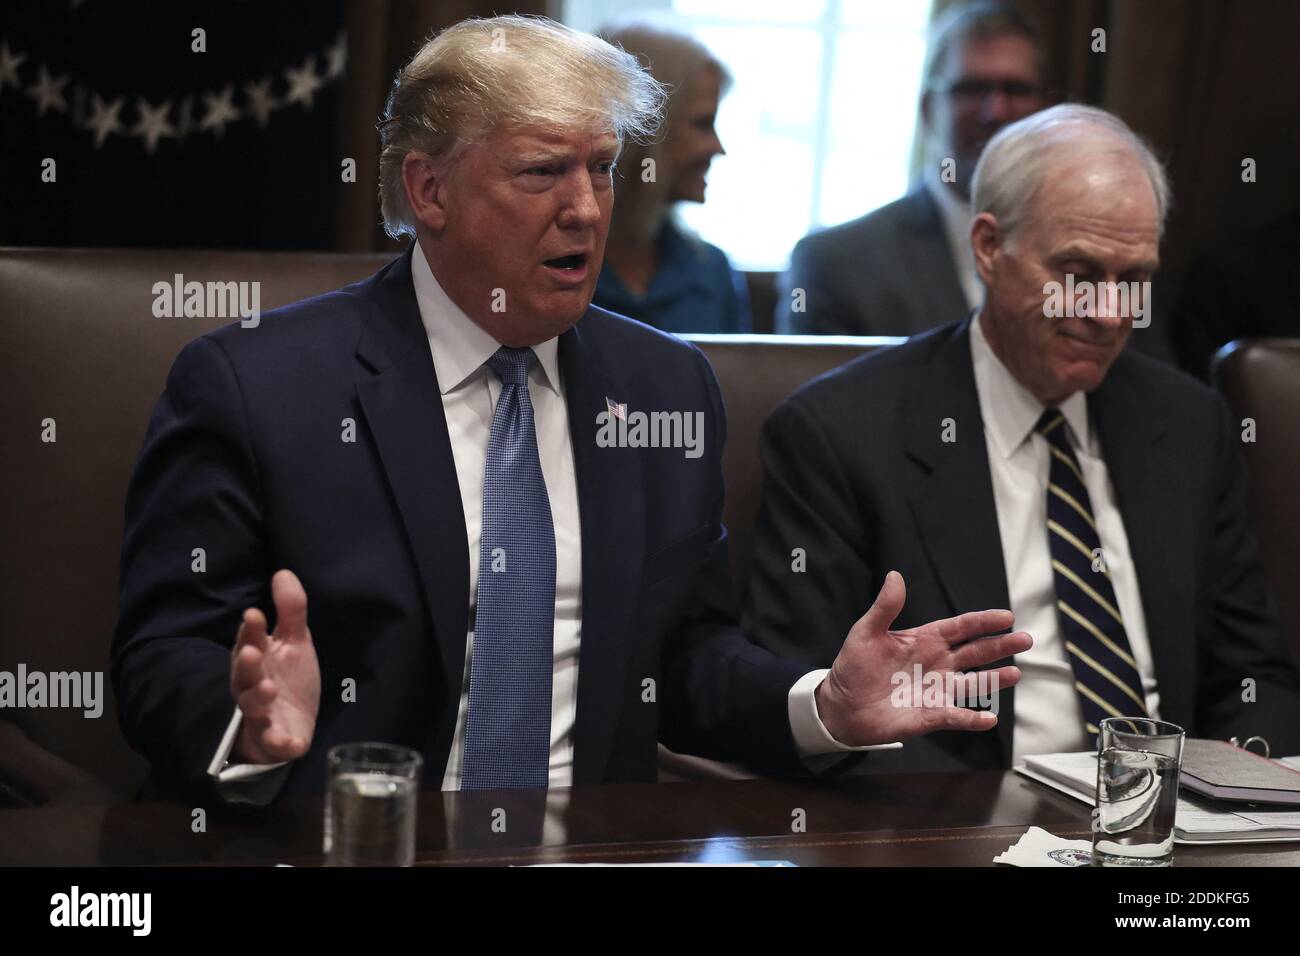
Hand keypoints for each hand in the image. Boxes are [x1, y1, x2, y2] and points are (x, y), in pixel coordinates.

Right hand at [230, 569, 320, 762]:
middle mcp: (252, 686)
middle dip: (246, 664)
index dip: (251, 631)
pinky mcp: (275, 739)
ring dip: (257, 699)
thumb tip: (283, 572)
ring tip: (267, 689)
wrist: (292, 724)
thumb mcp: (295, 642)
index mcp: (257, 659)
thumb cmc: (288, 678)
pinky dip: (282, 743)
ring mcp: (262, 714)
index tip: (255, 615)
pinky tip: (293, 743)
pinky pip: (275, 743)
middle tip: (252, 652)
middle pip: (243, 675)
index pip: (250, 642)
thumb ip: (291, 610)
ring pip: (252, 707)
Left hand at [815, 571, 1031, 745]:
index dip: (983, 621)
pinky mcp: (930, 716)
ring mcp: (937, 690)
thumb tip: (895, 575)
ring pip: (974, 684)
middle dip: (1000, 645)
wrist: (841, 705)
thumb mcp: (866, 632)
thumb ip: (885, 607)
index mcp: (925, 640)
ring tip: (1016, 674)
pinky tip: (989, 718)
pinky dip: (972, 719)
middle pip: (976, 652)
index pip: (961, 627)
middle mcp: (937, 664)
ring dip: (995, 680)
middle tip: (1025, 639)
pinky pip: (956, 717)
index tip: (1006, 616)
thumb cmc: (854, 667)